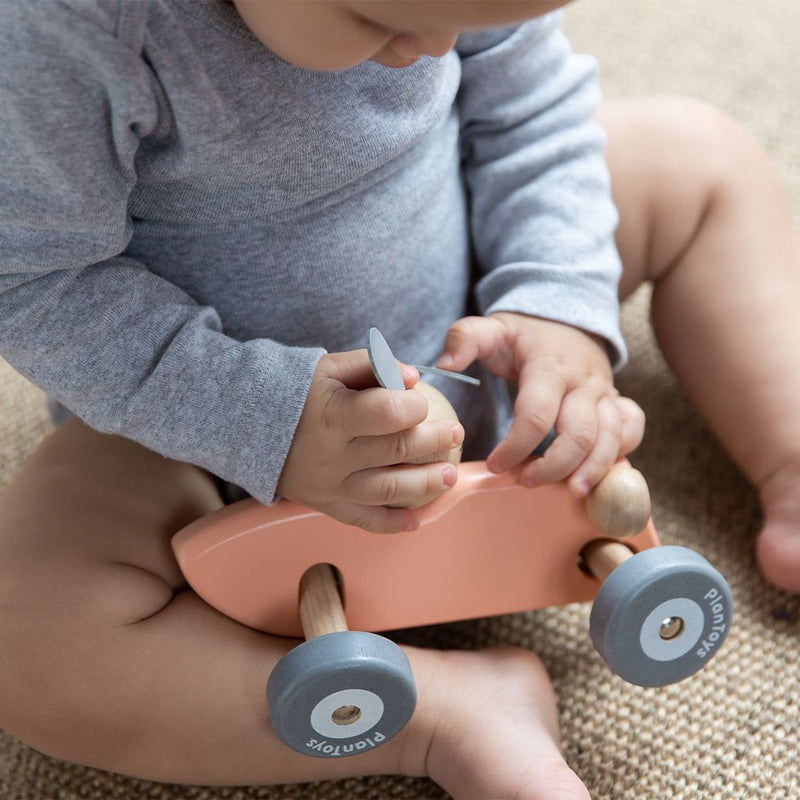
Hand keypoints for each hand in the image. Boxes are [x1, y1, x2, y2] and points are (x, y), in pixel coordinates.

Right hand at [276, 350, 464, 532]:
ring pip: (387, 491)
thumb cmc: (294, 389)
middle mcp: (333, 454)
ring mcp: (329, 484)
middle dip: (434, 440)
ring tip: (449, 475)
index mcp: (333, 414)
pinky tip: (415, 523)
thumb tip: (414, 377)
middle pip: (395, 451)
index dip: (414, 406)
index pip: (387, 413)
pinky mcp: (325, 503)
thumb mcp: (328, 366)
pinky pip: (361, 520)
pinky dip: (390, 525)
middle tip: (456, 432)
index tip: (421, 400)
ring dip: (425, 485)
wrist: (244, 423)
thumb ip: (371, 365)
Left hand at [437, 312, 644, 495]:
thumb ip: (465, 339)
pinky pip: (631, 430)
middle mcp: (584, 383)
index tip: (494, 465)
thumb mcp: (493, 328)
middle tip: (525, 482)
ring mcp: (605, 394)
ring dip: (593, 469)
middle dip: (554, 466)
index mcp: (550, 367)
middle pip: (580, 434)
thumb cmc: (525, 334)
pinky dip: (622, 454)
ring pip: (612, 438)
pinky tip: (603, 476)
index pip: (536, 415)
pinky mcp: (617, 403)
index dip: (515, 446)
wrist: (567, 319)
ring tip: (571, 492)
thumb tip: (444, 364)